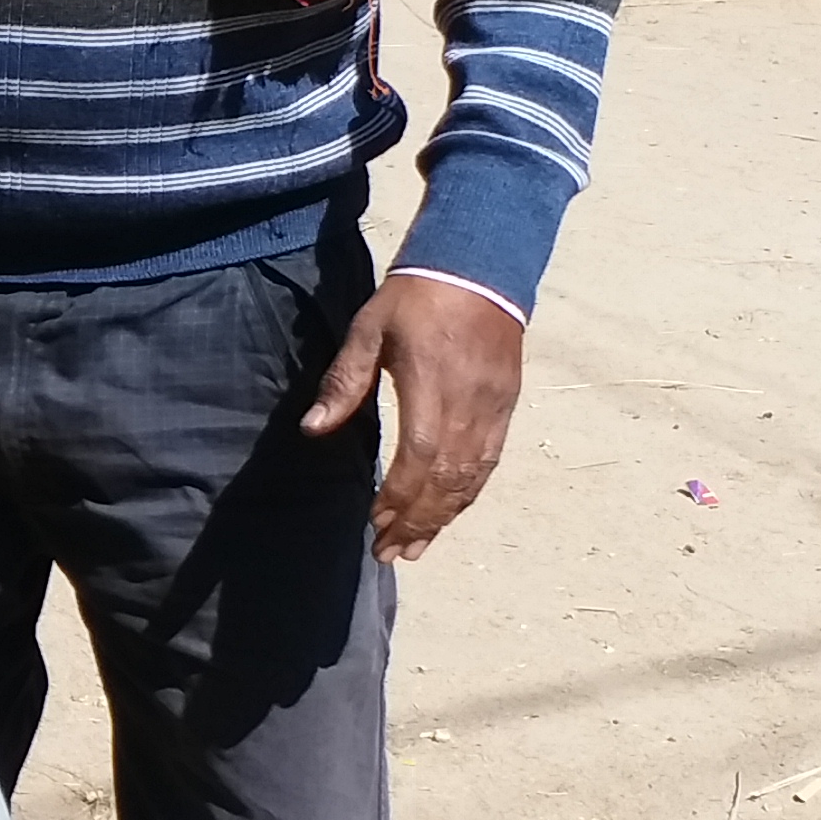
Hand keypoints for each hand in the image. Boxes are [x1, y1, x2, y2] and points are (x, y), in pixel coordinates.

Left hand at [301, 273, 527, 562]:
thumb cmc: (416, 297)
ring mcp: (493, 408)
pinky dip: (468, 493)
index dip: (399, 496)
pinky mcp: (507, 405)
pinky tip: (450, 513)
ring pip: (472, 477)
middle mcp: (468, 404)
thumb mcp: (370, 329)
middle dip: (417, 521)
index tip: (375, 521)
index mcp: (431, 385)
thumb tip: (313, 429)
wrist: (480, 267)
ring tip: (416, 547)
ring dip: (443, 518)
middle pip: (447, 480)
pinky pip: (490, 461)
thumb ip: (344, 382)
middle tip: (390, 552)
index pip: (419, 457)